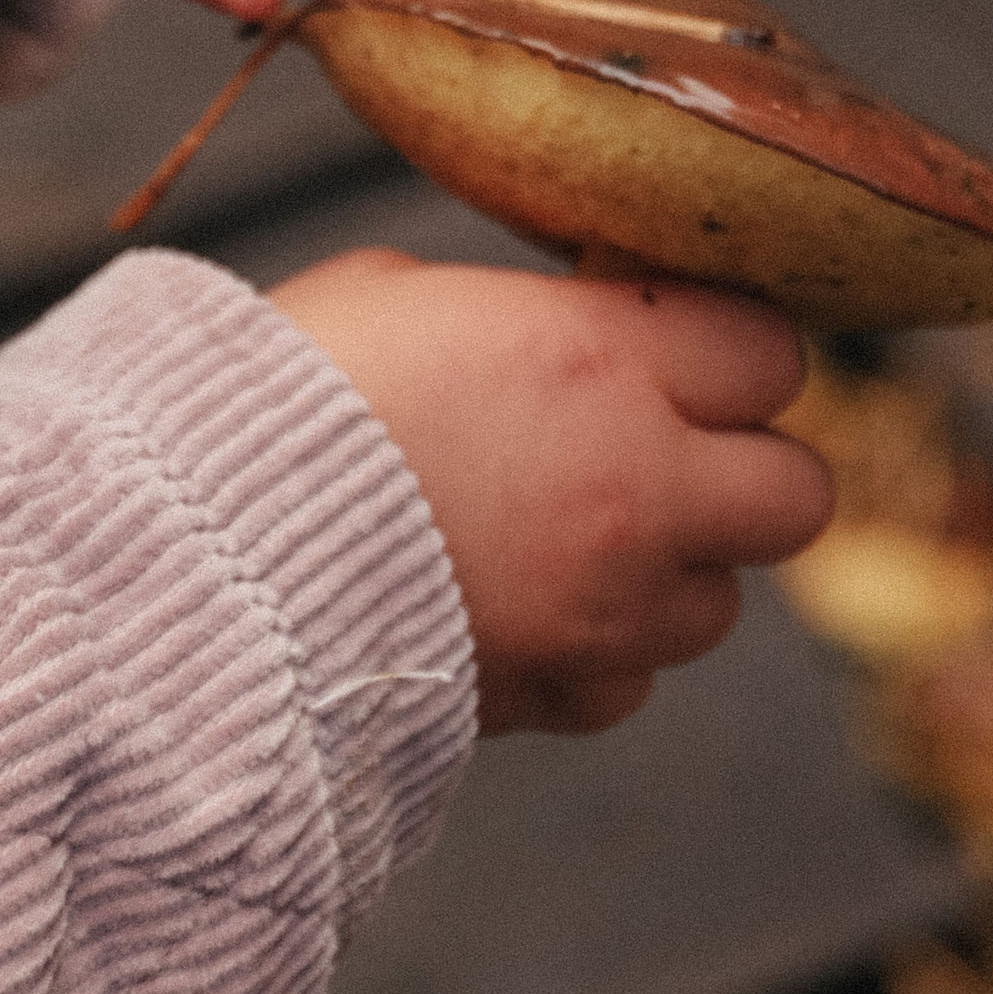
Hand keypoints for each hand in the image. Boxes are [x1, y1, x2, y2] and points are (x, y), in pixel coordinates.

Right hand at [268, 251, 832, 731]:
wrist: (195, 564)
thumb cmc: (271, 403)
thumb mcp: (388, 297)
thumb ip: (499, 315)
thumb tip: (529, 326)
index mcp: (602, 358)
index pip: (772, 352)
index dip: (723, 353)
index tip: (673, 351)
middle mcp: (638, 487)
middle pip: (797, 494)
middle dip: (742, 474)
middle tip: (662, 456)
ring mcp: (608, 607)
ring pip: (718, 604)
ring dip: (665, 574)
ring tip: (567, 543)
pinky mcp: (558, 696)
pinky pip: (628, 683)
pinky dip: (593, 656)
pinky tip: (518, 615)